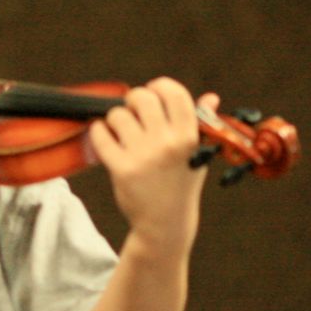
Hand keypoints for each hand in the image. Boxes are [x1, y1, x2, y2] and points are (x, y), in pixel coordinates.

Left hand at [87, 77, 217, 257]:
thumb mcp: (197, 155)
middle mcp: (167, 143)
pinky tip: (105, 137)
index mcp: (189, 137)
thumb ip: (201, 124)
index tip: (152, 92)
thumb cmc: (181, 184)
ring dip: (115, 119)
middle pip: (141, 97)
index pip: (174, 93)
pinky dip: (99, 132)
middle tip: (133, 113)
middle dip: (133, 100)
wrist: (165, 224)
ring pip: (117, 114)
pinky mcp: (121, 168)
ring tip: (122, 131)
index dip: (159, 86)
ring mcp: (143, 156)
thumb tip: (211, 97)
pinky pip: (100, 134)